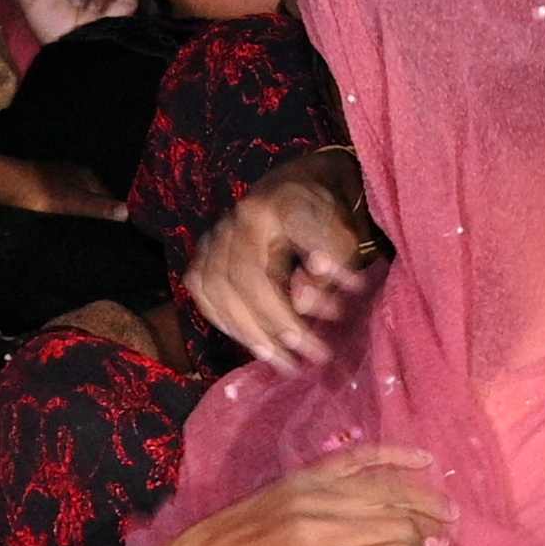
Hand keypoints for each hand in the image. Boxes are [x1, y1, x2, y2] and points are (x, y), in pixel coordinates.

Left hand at [152, 447, 449, 545]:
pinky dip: (395, 456)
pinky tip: (425, 462)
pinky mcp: (303, 478)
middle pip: (398, 525)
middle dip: (429, 535)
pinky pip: (359, 458)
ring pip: (386, 491)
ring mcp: (312, 497)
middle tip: (450, 544)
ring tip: (451, 513)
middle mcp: (321, 530)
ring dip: (424, 500)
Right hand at [183, 152, 384, 367]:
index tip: (327, 327)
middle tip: (303, 358)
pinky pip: (201, 289)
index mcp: (271, 208)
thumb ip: (329, 269)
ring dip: (245, 331)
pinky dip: (222, 319)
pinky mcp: (205, 250)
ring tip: (279, 360)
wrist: (301, 185)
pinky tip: (250, 341)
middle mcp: (235, 219)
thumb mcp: (344, 236)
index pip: (266, 267)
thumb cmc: (327, 216)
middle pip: (238, 280)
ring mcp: (215, 234)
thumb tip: (301, 304)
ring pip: (214, 288)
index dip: (290, 305)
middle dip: (270, 325)